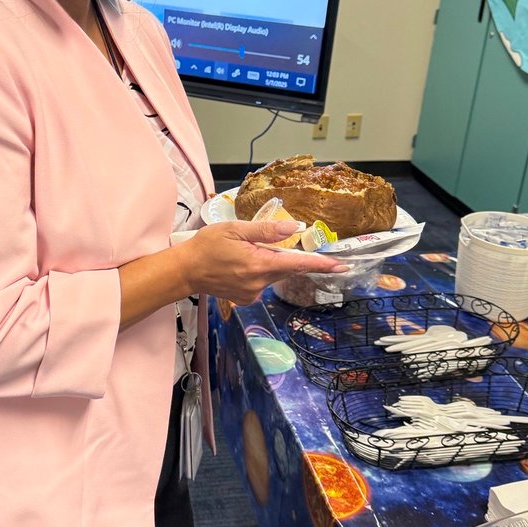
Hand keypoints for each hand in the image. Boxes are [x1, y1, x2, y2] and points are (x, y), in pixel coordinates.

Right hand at [176, 220, 348, 305]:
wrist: (185, 270)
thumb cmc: (207, 246)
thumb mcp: (235, 229)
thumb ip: (266, 230)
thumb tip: (294, 228)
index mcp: (258, 264)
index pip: (298, 263)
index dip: (321, 264)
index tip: (341, 265)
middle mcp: (259, 282)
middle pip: (286, 268)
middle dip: (283, 255)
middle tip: (260, 244)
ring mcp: (253, 293)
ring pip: (274, 274)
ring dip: (268, 262)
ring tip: (243, 252)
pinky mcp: (246, 298)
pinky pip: (262, 282)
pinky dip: (259, 271)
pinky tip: (240, 264)